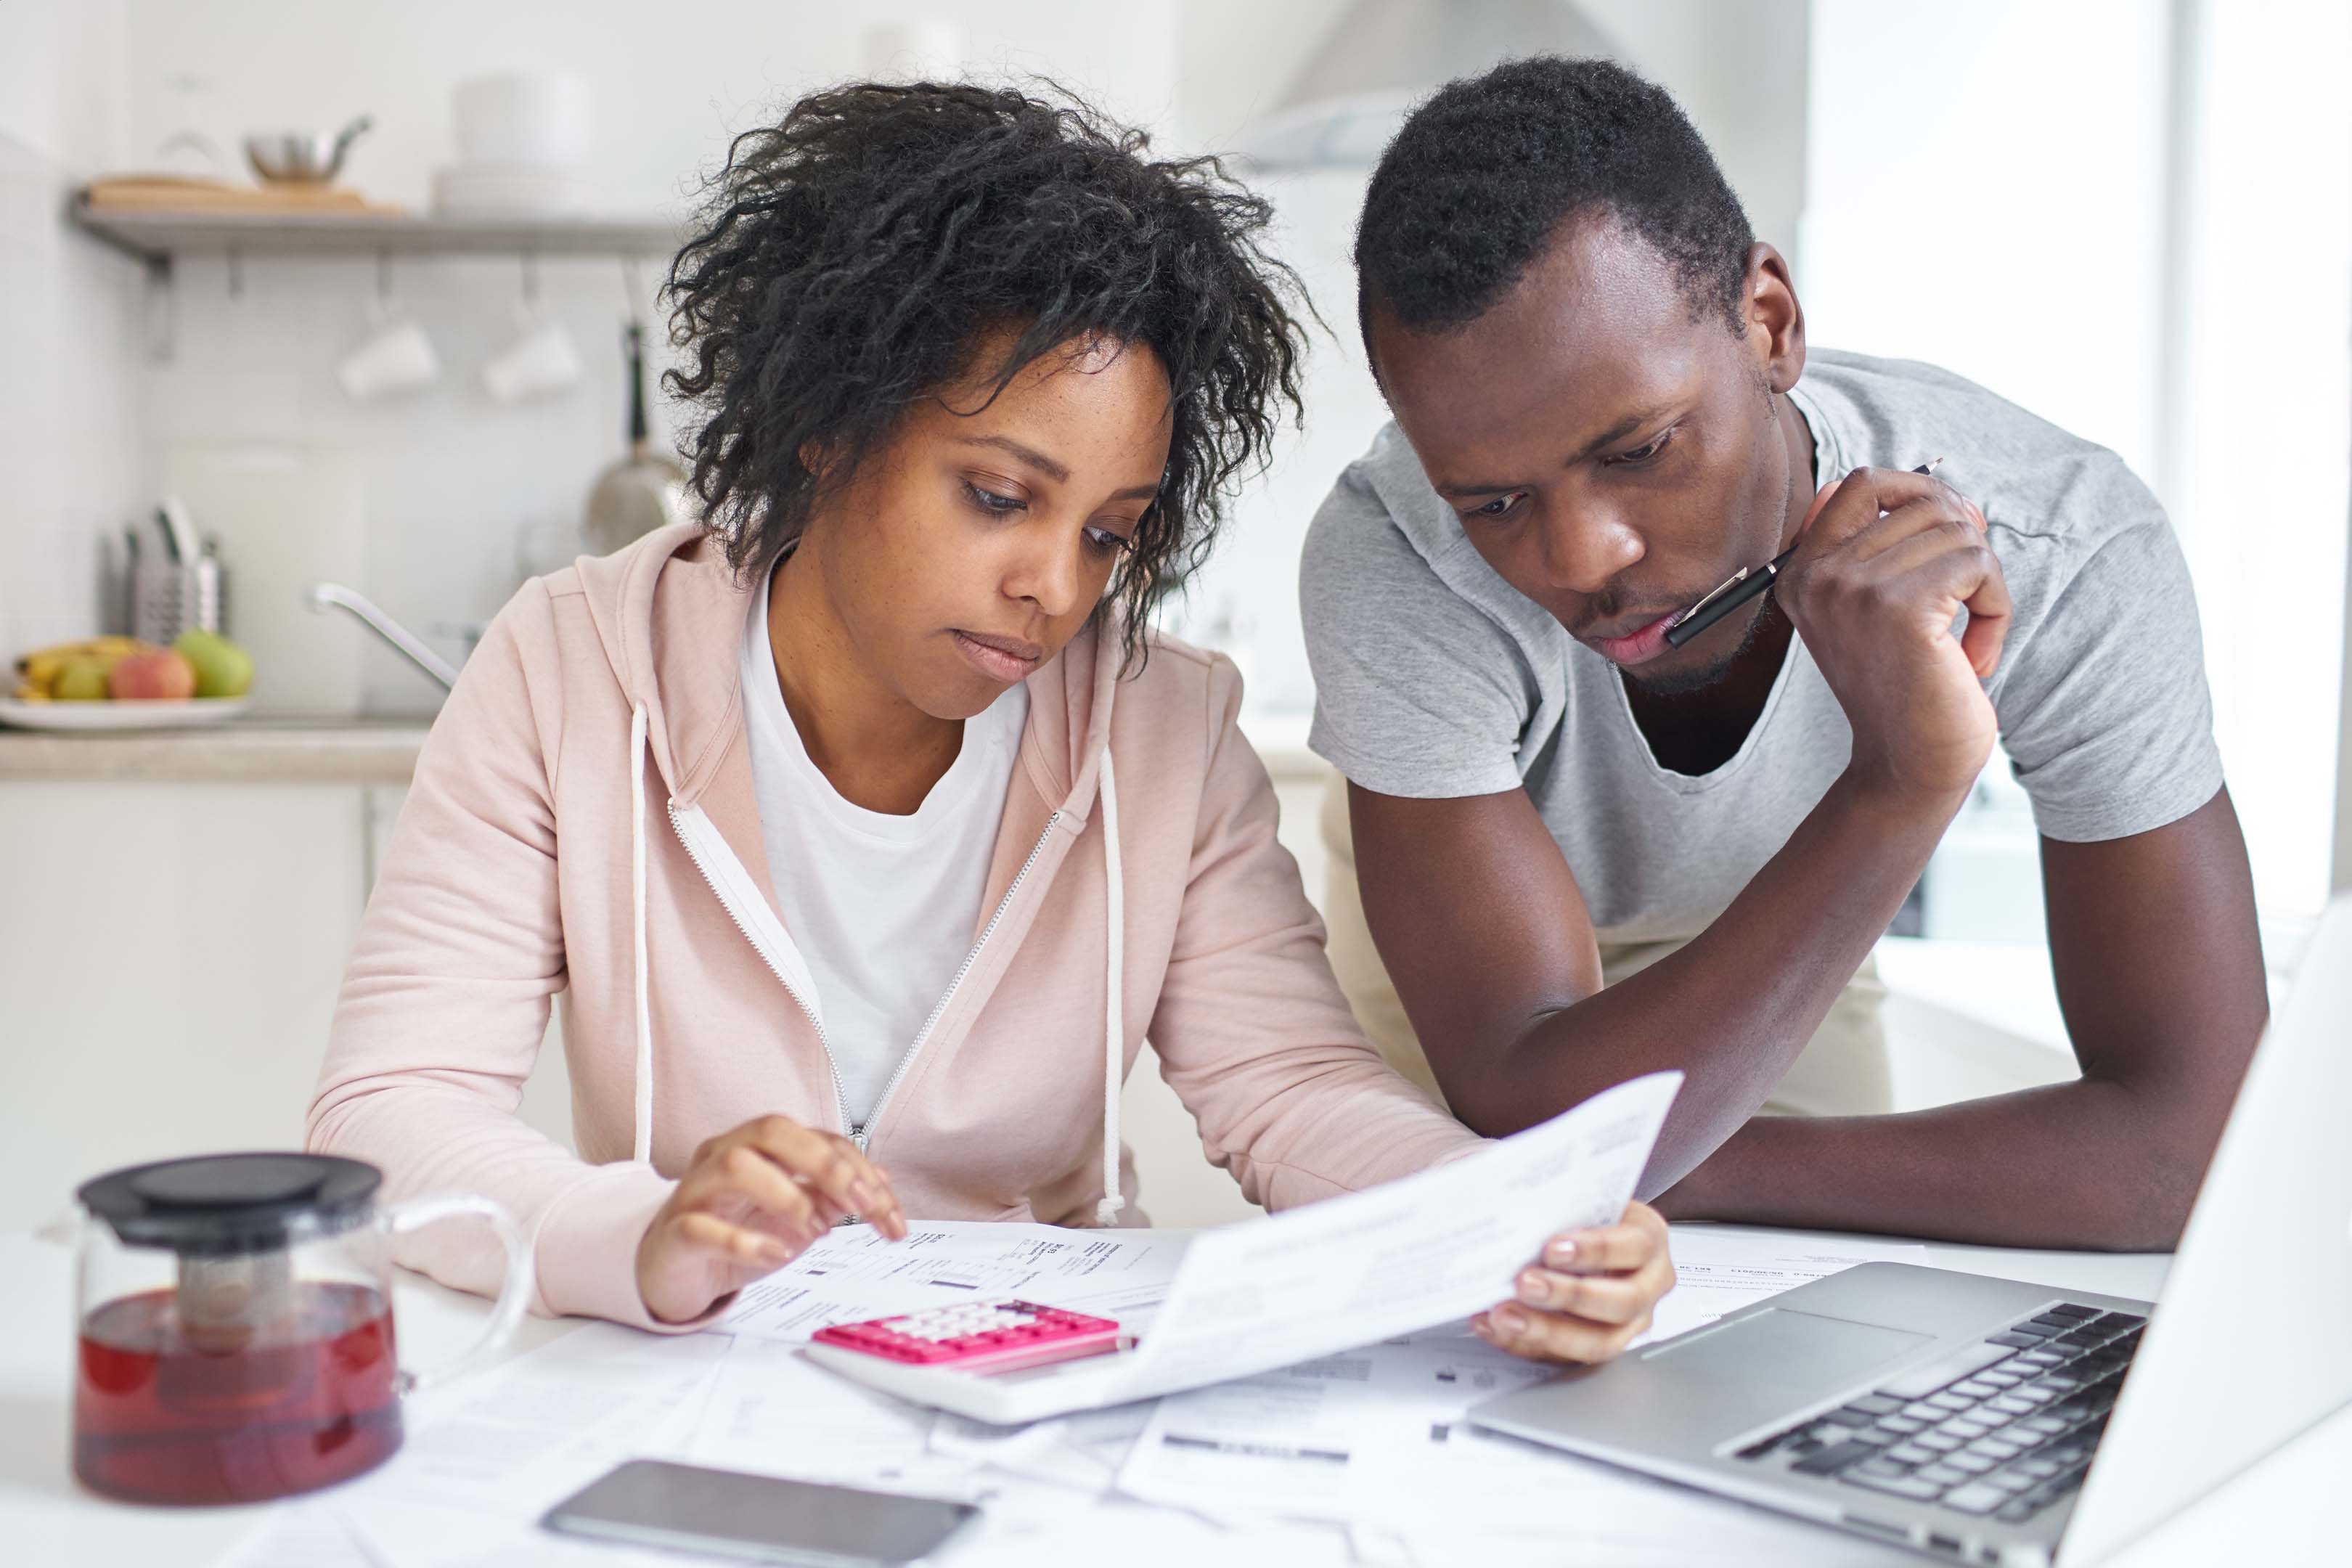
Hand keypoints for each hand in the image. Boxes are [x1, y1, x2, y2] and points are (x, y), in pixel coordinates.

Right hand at [636, 1115, 907, 1323]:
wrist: (673, 1271)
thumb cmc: (732, 1232)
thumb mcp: (795, 1216)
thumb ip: (831, 1195)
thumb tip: (878, 1183)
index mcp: (758, 1146)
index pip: (816, 1139)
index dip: (859, 1170)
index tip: (889, 1211)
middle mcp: (724, 1155)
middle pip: (773, 1130)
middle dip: (827, 1164)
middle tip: (860, 1207)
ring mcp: (696, 1191)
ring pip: (735, 1165)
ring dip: (787, 1196)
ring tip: (816, 1231)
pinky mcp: (675, 1233)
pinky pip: (701, 1226)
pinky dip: (743, 1240)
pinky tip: (775, 1253)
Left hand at [1472, 1201, 1673, 1364]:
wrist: (1567, 1229)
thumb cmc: (1573, 1208)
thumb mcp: (1571, 1191)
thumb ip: (1550, 1194)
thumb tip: (1503, 1192)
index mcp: (1646, 1237)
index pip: (1634, 1246)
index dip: (1596, 1250)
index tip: (1552, 1247)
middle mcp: (1647, 1284)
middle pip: (1622, 1301)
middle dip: (1569, 1295)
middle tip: (1524, 1283)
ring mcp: (1628, 1322)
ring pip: (1598, 1342)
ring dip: (1547, 1331)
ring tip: (1504, 1314)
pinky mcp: (1595, 1345)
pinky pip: (1564, 1357)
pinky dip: (1523, 1343)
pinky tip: (1491, 1325)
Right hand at [1776, 467, 2010, 808]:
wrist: (1910, 768)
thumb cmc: (1906, 690)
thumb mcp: (1880, 610)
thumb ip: (1890, 548)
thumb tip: (1946, 495)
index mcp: (1801, 573)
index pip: (1861, 482)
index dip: (1920, 493)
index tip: (1952, 538)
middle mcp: (1817, 576)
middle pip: (1924, 503)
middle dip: (1964, 548)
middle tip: (1968, 603)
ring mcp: (1854, 589)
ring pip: (1958, 533)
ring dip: (1985, 585)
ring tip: (1967, 640)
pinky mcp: (1901, 607)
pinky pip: (1978, 565)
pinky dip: (1997, 608)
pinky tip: (1976, 656)